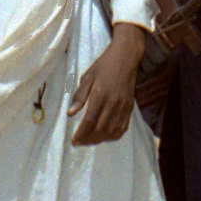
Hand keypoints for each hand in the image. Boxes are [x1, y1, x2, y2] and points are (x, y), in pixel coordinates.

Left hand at [69, 23, 145, 145]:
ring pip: (112, 130)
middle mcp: (113, 102)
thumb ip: (79, 96)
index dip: (81, 134)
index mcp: (100, 94)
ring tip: (91, 142)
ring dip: (100, 139)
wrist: (126, 57)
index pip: (89, 120)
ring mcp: (123, 105)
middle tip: (80, 143)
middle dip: (89, 139)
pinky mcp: (130, 106)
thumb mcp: (87, 77)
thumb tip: (70, 113)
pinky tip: (106, 137)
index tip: (74, 141)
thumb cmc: (104, 65)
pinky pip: (123, 126)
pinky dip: (114, 135)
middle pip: (100, 128)